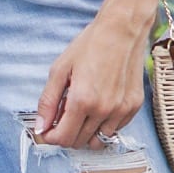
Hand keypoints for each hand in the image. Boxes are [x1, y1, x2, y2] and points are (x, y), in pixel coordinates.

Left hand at [34, 10, 150, 150]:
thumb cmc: (90, 45)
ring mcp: (120, 111)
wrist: (122, 30)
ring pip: (98, 141)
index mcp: (82, 100)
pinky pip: (115, 130)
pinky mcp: (133, 108)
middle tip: (63, 115)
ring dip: (85, 133)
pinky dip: (103, 125)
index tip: (47, 130)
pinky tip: (99, 106)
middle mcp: (103, 111)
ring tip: (82, 112)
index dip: (51, 137)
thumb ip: (48, 101)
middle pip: (79, 142)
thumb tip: (40, 127)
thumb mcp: (61, 68)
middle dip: (66, 134)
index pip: (63, 138)